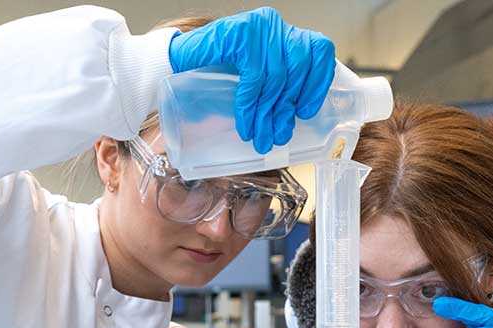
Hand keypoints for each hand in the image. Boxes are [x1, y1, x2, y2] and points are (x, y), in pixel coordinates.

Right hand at [168, 7, 334, 153]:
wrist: (173, 61)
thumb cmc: (212, 73)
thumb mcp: (251, 82)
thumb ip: (272, 92)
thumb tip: (288, 125)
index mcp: (283, 35)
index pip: (318, 52)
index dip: (317, 83)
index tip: (305, 112)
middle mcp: (275, 26)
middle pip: (299, 69)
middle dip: (286, 108)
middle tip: (276, 135)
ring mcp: (259, 27)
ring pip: (278, 76)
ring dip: (268, 112)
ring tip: (260, 136)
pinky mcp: (241, 33)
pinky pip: (254, 75)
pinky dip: (250, 103)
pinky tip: (245, 122)